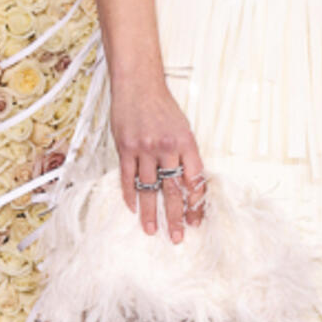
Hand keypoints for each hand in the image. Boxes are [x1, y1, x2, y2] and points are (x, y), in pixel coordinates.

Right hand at [110, 76, 205, 243]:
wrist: (139, 84)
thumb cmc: (163, 107)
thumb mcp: (183, 128)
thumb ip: (186, 156)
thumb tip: (190, 185)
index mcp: (186, 143)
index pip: (194, 180)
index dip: (196, 203)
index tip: (196, 221)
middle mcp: (167, 147)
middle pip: (172, 189)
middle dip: (176, 216)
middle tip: (178, 237)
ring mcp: (144, 148)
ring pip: (148, 188)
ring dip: (150, 212)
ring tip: (152, 231)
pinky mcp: (125, 147)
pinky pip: (127, 177)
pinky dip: (130, 195)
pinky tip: (133, 209)